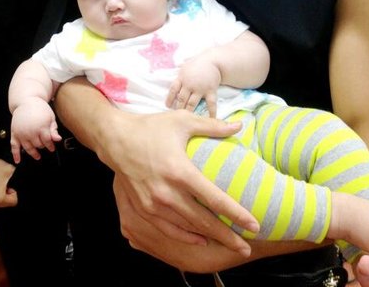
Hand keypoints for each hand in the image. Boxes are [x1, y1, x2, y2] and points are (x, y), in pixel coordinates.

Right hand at [10, 99, 60, 162]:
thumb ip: (54, 129)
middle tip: (45, 146)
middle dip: (42, 146)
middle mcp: (31, 132)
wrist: (26, 101)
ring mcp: (21, 133)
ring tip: (37, 156)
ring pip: (28, 148)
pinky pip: (14, 146)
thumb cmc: (40, 108)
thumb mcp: (50, 117)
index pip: (47, 141)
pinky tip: (18, 160)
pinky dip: (15, 155)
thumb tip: (58, 140)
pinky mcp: (14, 133)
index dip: (50, 146)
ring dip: (33, 153)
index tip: (52, 148)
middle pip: (38, 145)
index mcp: (41, 127)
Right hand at [102, 110, 257, 255]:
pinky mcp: (144, 208)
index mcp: (180, 171)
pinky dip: (186, 237)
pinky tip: (200, 239)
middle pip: (203, 221)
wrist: (115, 138)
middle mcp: (167, 192)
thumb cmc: (151, 127)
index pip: (214, 199)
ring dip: (209, 238)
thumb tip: (239, 125)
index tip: (254, 224)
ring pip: (187, 228)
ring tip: (228, 243)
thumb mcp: (182, 121)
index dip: (236, 214)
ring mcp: (153, 203)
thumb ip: (213, 126)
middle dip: (227, 236)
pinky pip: (168, 229)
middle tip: (246, 247)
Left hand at [166, 57, 220, 116]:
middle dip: (178, 108)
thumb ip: (179, 72)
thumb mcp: (186, 65)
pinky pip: (210, 104)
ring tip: (187, 118)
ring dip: (189, 111)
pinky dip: (211, 112)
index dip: (169, 98)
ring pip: (192, 104)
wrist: (214, 60)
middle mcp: (189, 84)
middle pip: (181, 99)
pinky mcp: (210, 91)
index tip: (167, 106)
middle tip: (177, 115)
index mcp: (182, 77)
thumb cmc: (198, 62)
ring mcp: (200, 89)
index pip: (173, 90)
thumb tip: (171, 70)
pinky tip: (210, 119)